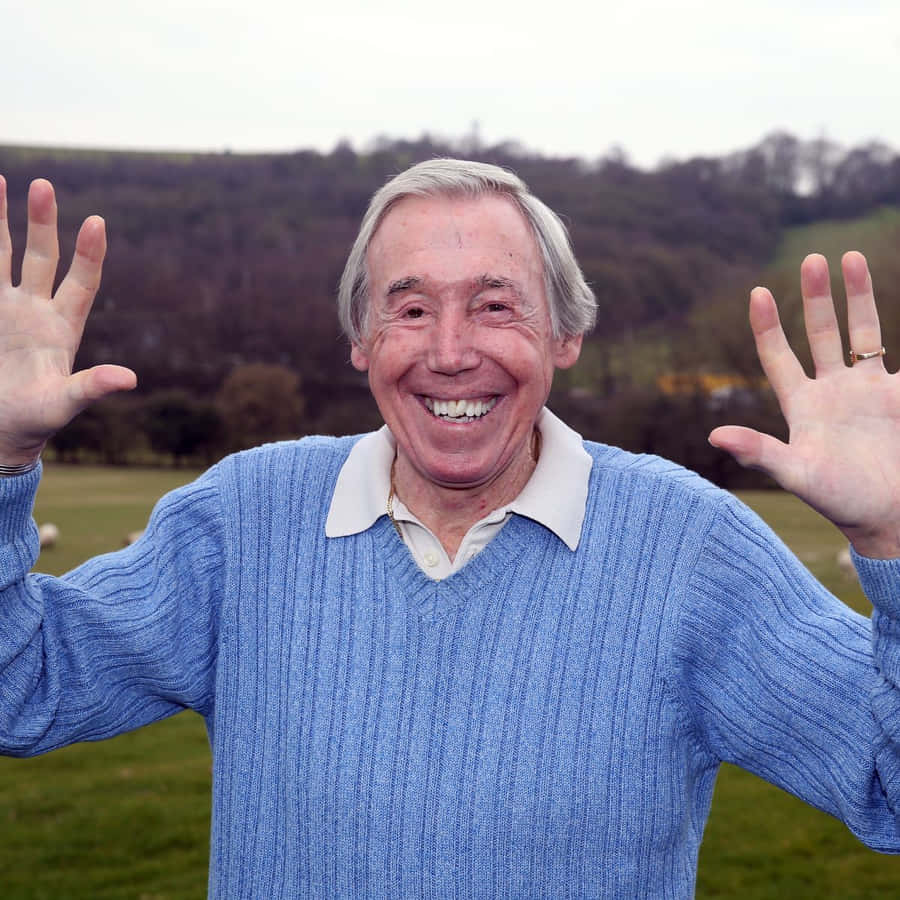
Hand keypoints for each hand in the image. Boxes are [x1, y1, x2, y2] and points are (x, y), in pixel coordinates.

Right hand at [0, 177, 135, 465]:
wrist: (2, 431)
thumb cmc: (37, 421)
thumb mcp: (65, 404)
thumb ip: (92, 388)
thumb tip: (130, 379)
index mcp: (64, 328)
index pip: (82, 282)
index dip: (89, 254)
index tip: (97, 221)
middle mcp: (37, 311)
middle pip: (42, 257)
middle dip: (42, 222)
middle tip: (41, 184)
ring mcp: (7, 310)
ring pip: (4, 255)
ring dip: (0, 221)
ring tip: (0, 179)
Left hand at [709, 251, 899, 558]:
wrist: (891, 517)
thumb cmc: (842, 501)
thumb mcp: (797, 475)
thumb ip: (760, 452)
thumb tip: (714, 435)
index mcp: (802, 405)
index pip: (778, 356)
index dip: (767, 326)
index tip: (758, 291)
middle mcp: (833, 391)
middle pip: (820, 333)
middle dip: (816, 296)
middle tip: (812, 258)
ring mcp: (868, 391)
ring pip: (862, 333)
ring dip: (858, 296)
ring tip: (851, 257)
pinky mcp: (899, 397)